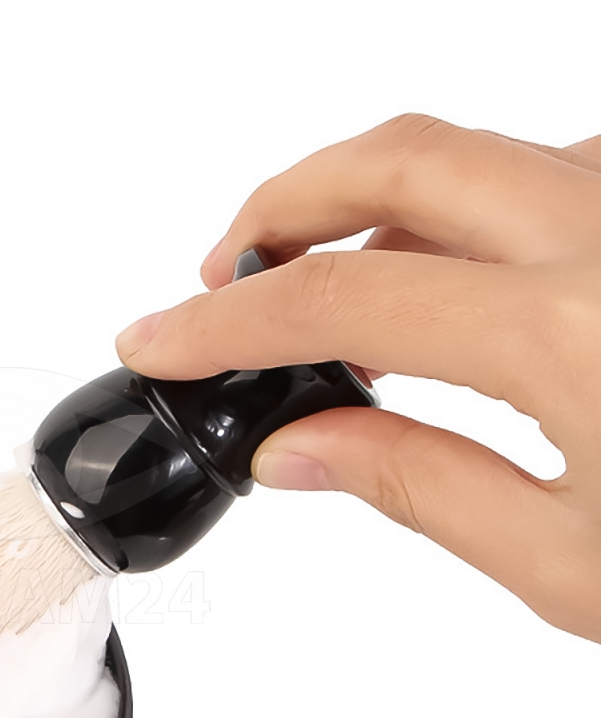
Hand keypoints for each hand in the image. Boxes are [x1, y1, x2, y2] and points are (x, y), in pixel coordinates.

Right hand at [115, 114, 600, 642]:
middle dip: (283, 206)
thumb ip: (422, 487)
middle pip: (399, 160)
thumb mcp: (575, 565)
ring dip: (370, 199)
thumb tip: (300, 448)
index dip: (223, 321)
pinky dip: (460, 204)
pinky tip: (437, 275)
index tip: (159, 340)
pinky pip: (543, 170)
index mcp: (576, 335)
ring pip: (476, 151)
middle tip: (223, 271)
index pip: (340, 301)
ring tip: (318, 282)